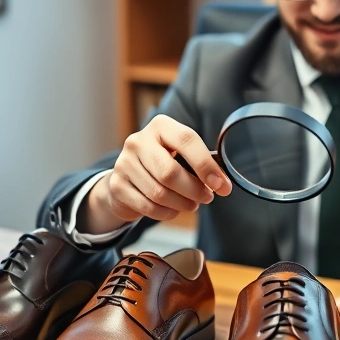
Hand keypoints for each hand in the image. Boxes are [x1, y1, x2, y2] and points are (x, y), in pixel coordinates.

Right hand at [81, 115, 232, 232]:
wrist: (128, 177)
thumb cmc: (163, 164)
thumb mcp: (181, 155)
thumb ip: (201, 165)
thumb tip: (222, 184)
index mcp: (160, 126)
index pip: (187, 141)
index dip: (206, 165)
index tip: (221, 185)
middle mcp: (138, 141)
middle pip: (170, 172)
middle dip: (194, 190)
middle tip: (206, 197)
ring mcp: (124, 163)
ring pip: (159, 193)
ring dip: (182, 204)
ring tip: (191, 204)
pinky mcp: (117, 186)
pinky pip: (148, 207)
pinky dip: (167, 213)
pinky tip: (173, 209)